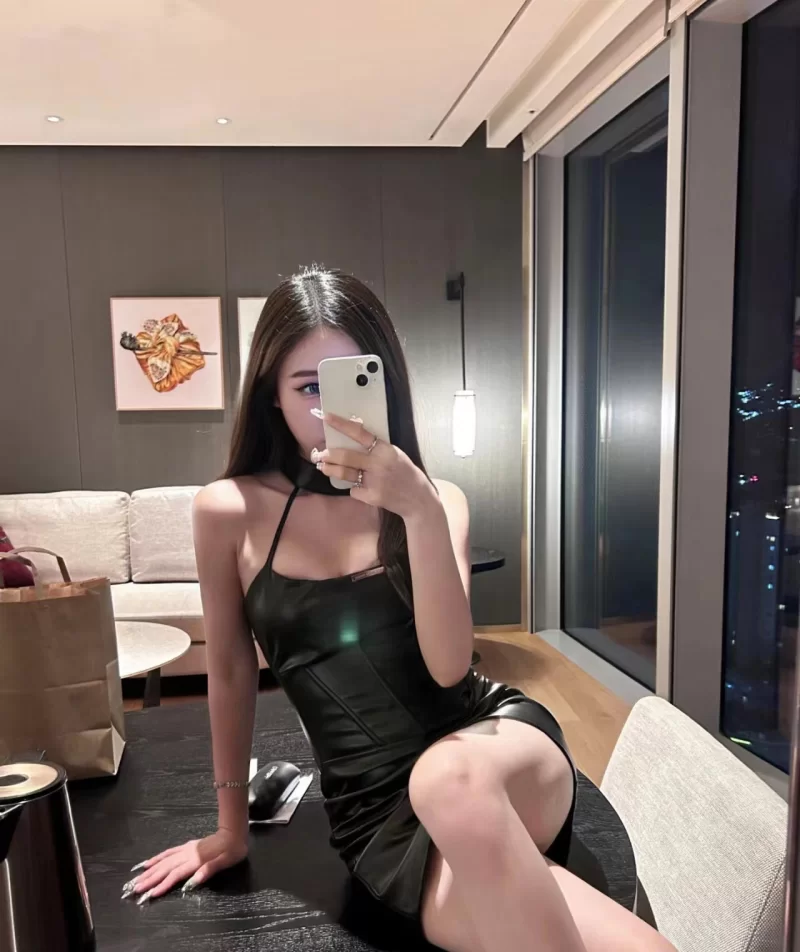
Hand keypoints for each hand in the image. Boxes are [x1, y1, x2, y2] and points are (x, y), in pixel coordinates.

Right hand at [122, 828, 247, 902]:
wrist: (234, 832)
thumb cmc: (232, 850)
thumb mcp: (225, 862)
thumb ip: (209, 870)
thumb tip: (192, 882)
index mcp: (196, 860)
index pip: (176, 875)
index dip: (163, 884)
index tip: (151, 894)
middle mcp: (188, 855)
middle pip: (166, 868)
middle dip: (150, 879)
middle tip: (135, 889)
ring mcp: (186, 849)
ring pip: (164, 861)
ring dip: (150, 870)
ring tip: (137, 878)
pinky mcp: (187, 846)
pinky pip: (168, 852)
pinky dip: (157, 858)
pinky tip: (149, 862)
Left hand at [312, 412, 436, 520]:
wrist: (418, 499)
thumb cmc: (405, 473)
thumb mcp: (394, 454)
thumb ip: (375, 448)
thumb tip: (350, 440)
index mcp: (386, 449)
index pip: (360, 433)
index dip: (341, 425)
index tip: (326, 417)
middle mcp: (379, 464)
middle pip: (347, 456)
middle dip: (329, 455)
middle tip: (320, 454)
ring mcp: (375, 481)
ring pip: (345, 474)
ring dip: (331, 470)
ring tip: (324, 467)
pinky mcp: (371, 496)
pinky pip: (354, 490)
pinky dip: (353, 488)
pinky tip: (359, 488)